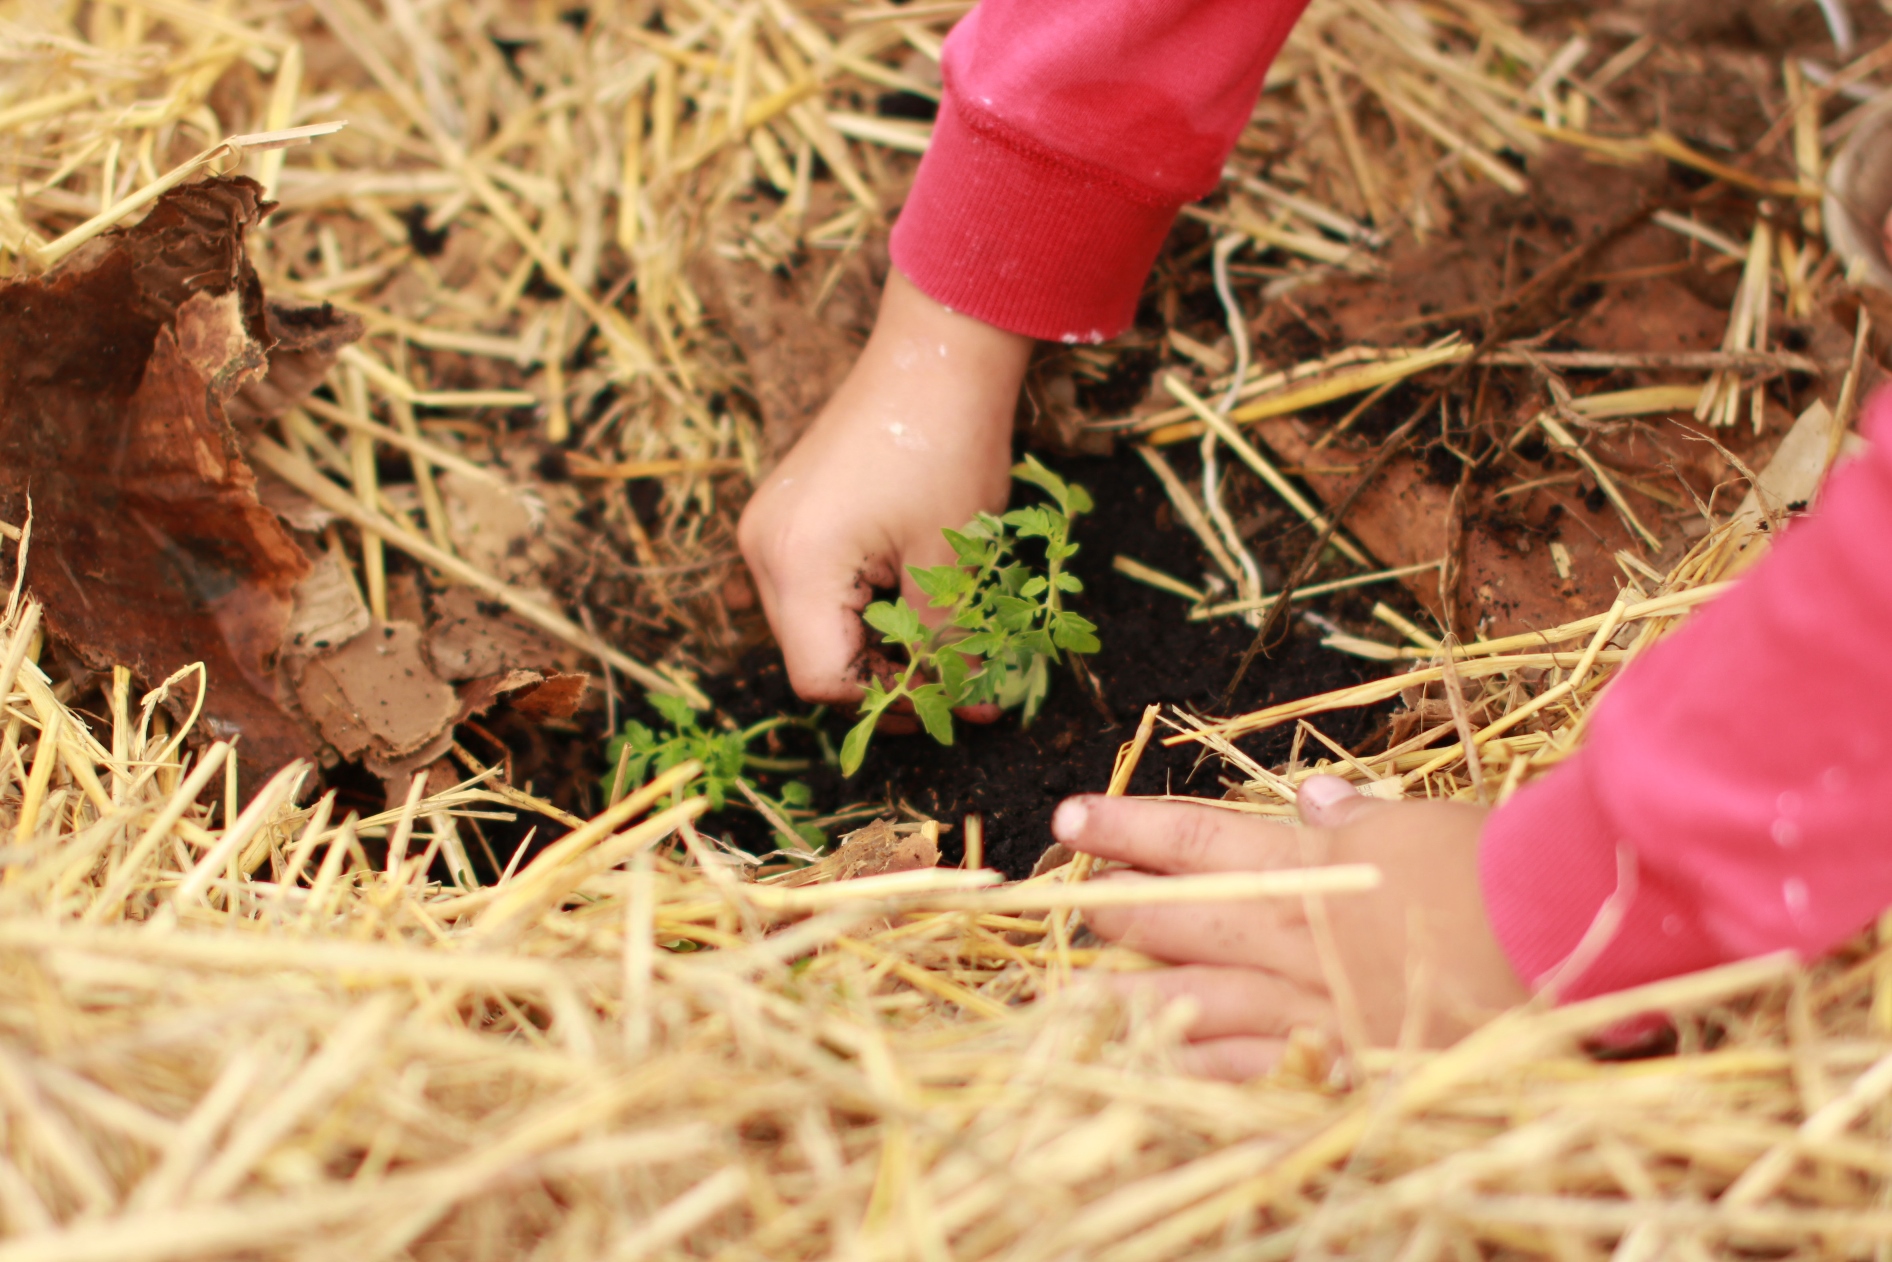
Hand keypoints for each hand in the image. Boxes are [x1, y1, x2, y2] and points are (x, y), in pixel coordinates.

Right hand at [738, 269, 1030, 704]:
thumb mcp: (952, 563)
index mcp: (798, 564)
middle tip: (955, 681)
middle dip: (882, 680)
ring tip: (941, 640)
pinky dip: (859, 607)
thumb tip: (965, 710)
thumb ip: (947, 646)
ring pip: (812, 628)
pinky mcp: (786, 514)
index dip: (887, 702)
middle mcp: (764, 550)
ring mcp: (768, 529)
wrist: (936, 354)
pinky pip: (812, 588)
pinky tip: (910, 598)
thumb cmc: (948, 449)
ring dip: (872, 646)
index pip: (821, 680)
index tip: (950, 699)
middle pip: (810, 658)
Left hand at [1054, 776, 1528, 1080]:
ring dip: (1128, 1002)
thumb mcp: (1417, 822)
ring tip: (1071, 1002)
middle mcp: (1288, 933)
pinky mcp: (1338, 1063)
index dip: (1126, 829)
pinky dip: (1201, 1078)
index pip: (1192, 838)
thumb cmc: (1490, 865)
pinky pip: (1251, 1077)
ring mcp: (1307, 1003)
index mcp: (1305, 865)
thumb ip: (1357, 816)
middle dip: (1114, 910)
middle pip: (1177, 919)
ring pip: (1192, 1002)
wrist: (1550, 932)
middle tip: (1065, 905)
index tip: (1069, 821)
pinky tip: (1157, 1080)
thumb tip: (1314, 794)